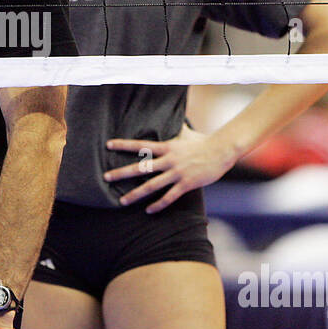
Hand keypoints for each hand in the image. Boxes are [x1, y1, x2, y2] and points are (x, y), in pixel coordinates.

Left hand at [104, 123, 238, 212]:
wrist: (221, 150)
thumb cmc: (203, 141)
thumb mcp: (186, 133)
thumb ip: (176, 129)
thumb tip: (173, 118)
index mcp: (166, 147)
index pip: (140, 145)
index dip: (124, 145)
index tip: (108, 145)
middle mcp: (168, 160)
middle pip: (140, 168)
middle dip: (121, 173)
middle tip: (105, 177)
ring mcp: (177, 173)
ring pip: (151, 186)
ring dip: (135, 194)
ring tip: (122, 201)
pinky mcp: (186, 184)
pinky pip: (169, 197)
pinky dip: (158, 205)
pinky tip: (149, 211)